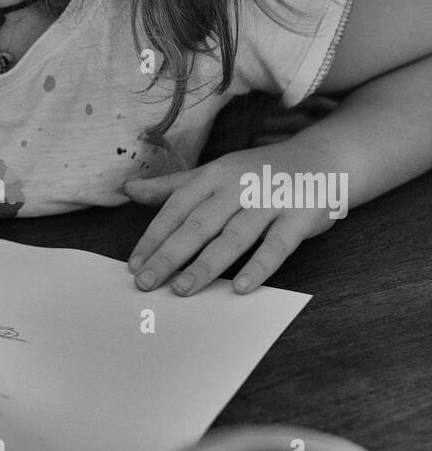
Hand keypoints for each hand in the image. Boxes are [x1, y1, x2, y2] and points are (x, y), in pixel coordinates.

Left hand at [123, 140, 343, 295]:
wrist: (322, 161)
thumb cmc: (258, 173)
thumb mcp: (215, 173)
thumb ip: (173, 186)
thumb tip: (129, 189)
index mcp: (215, 174)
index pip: (177, 207)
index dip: (154, 236)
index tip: (135, 264)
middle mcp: (239, 185)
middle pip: (199, 224)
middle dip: (170, 254)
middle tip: (147, 282)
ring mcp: (270, 200)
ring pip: (233, 236)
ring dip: (206, 264)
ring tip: (183, 289)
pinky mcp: (299, 217)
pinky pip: (277, 246)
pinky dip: (259, 266)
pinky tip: (241, 287)